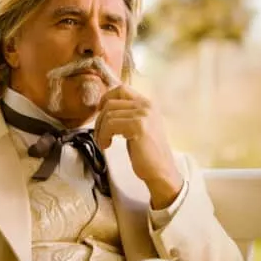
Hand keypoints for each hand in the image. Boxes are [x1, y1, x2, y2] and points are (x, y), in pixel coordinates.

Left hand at [94, 85, 181, 208]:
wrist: (161, 171)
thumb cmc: (146, 152)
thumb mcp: (138, 126)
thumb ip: (127, 114)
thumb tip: (104, 107)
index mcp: (148, 104)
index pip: (121, 89)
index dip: (106, 98)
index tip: (99, 112)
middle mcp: (147, 105)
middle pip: (111, 102)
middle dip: (99, 119)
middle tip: (99, 135)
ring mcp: (143, 114)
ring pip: (108, 114)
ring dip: (100, 130)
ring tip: (104, 142)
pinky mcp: (138, 126)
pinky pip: (110, 125)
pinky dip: (103, 136)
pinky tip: (107, 145)